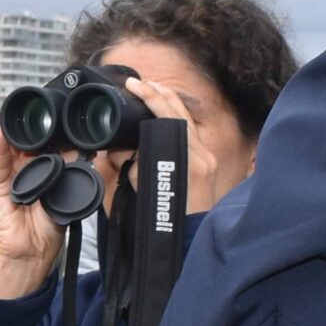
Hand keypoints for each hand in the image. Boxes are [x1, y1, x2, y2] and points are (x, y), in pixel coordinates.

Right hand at [0, 129, 63, 299]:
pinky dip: (1, 147)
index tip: (65, 127)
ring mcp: (11, 179)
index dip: (55, 140)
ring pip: (16, 151)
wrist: (28, 254)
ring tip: (27, 121)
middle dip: (39, 135)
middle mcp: (27, 176)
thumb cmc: (46, 234)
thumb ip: (66, 182)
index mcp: (45, 179)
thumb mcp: (63, 203)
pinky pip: (0, 163)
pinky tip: (2, 132)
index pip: (49, 153)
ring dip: (20, 136)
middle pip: (32, 149)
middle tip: (49, 121)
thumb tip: (79, 159)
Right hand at [121, 76, 227, 212]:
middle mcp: (202, 155)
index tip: (134, 86)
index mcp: (188, 159)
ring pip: (189, 120)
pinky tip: (166, 115)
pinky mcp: (208, 165)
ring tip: (153, 91)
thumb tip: (117, 148)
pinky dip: (177, 120)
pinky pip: (192, 135)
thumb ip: (127, 164)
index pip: (167, 116)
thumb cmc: (165, 221)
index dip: (150, 97)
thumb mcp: (138, 190)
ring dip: (169, 103)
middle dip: (159, 92)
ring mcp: (208, 159)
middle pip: (181, 111)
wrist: (189, 242)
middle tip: (140, 83)